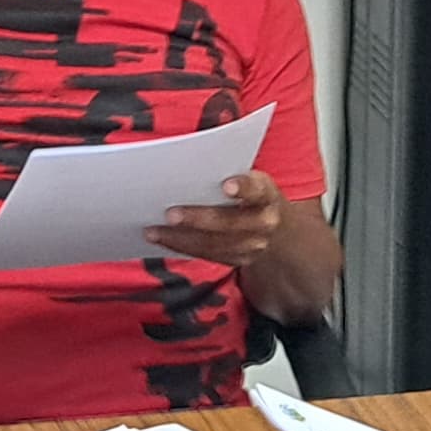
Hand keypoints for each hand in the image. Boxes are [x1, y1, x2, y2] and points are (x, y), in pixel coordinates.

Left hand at [147, 170, 282, 269]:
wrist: (278, 229)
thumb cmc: (252, 195)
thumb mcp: (251, 180)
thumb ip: (229, 175)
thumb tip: (184, 169)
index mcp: (266, 195)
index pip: (256, 190)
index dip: (243, 187)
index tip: (226, 185)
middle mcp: (264, 223)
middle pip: (229, 223)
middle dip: (197, 219)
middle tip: (170, 214)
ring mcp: (253, 246)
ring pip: (213, 244)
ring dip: (180, 238)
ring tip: (153, 231)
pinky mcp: (239, 260)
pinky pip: (207, 255)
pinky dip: (182, 247)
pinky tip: (162, 239)